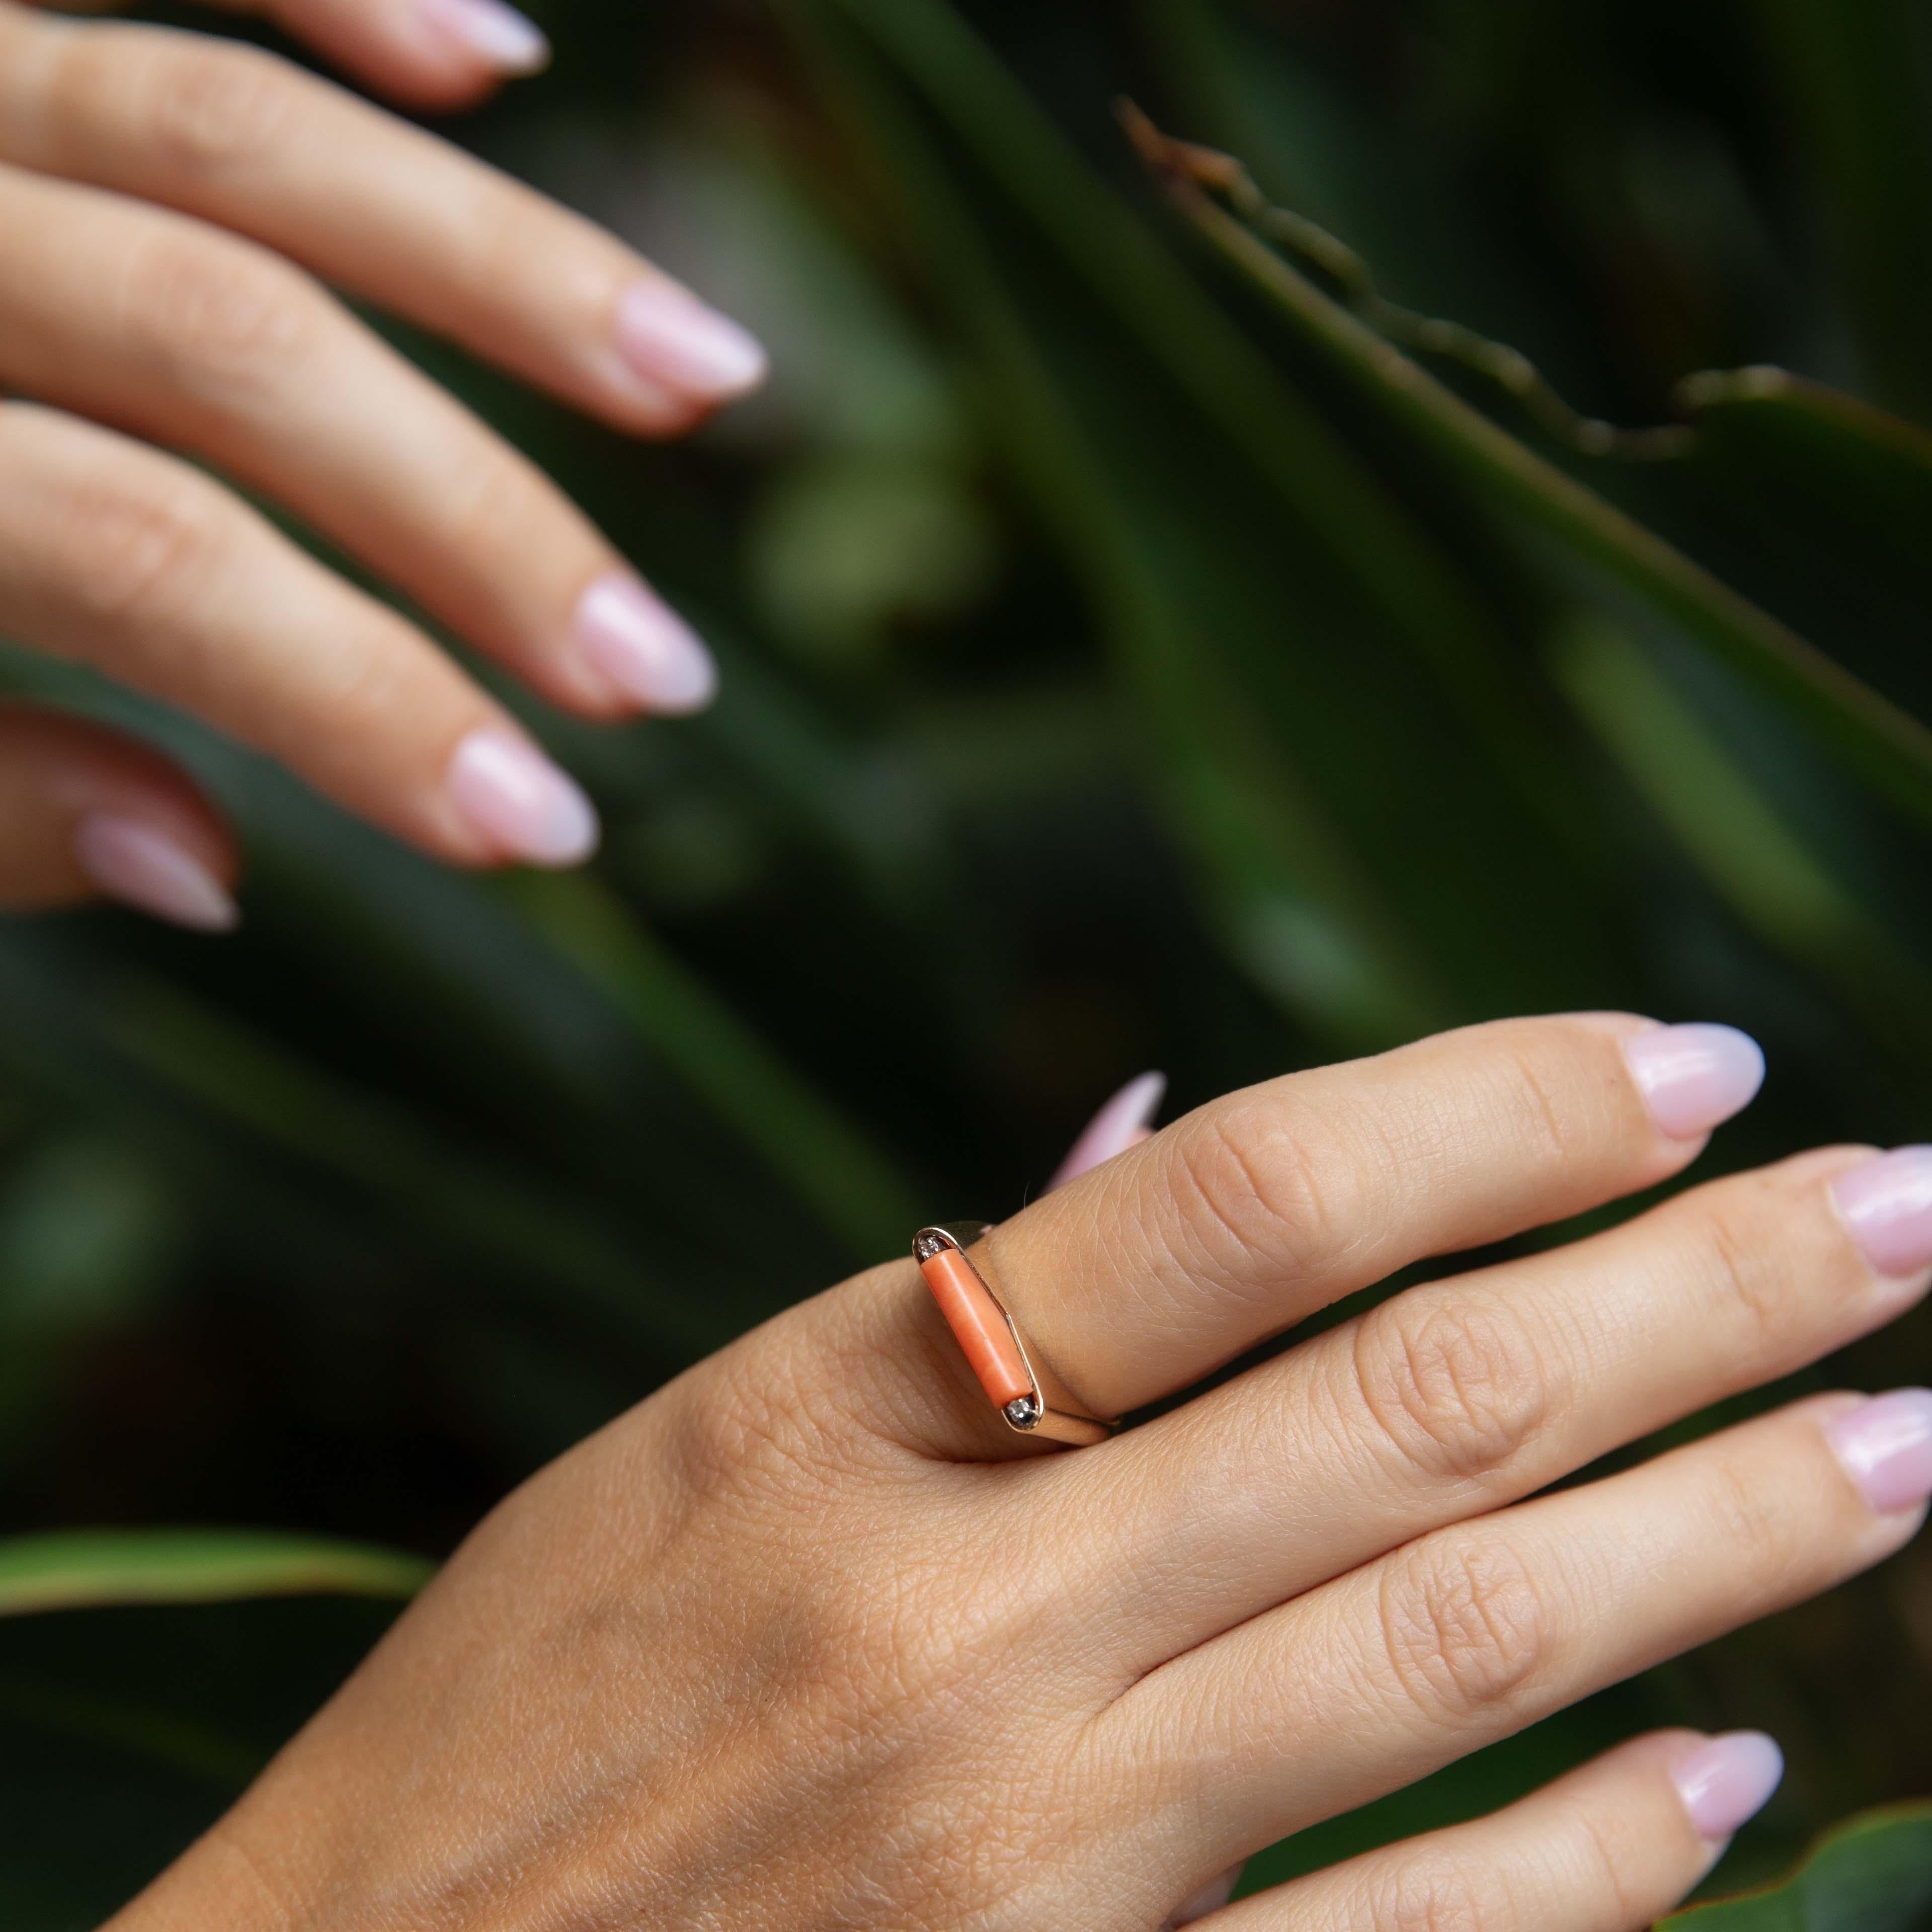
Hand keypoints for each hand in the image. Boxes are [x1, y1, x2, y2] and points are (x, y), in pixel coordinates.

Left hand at [0, 0, 763, 928]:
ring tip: (707, 378)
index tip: (544, 834)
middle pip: (233, 340)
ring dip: (499, 261)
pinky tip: (499, 57)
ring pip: (228, 126)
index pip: (146, 557)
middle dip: (476, 521)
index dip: (367, 706)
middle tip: (658, 673)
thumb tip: (211, 863)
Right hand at [110, 1017, 1931, 1929]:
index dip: (1494, 1106)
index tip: (1682, 1063)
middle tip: (1900, 1214)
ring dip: (1720, 1528)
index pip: (1244, 1198)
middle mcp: (964, 1612)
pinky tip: (1728, 1767)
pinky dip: (1595, 1855)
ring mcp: (1036, 1845)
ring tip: (1900, 1437)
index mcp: (840, 1414)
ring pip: (1464, 1642)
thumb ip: (939, 1302)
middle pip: (1420, 1405)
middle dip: (1701, 1289)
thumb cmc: (516, 1702)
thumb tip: (1160, 1116)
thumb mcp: (681, 1444)